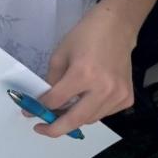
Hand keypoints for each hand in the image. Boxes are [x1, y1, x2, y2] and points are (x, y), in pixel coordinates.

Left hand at [33, 6, 135, 137]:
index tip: (29, 112)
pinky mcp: (127, 99)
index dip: (40, 108)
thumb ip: (52, 80)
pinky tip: (84, 101)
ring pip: (90, 119)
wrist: (116, 28)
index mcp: (83, 74)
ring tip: (61, 112)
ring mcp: (118, 96)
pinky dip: (90, 112)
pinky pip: (104, 113)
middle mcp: (103, 89)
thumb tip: (45, 102)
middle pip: (75, 119)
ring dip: (74, 119)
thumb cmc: (85, 37)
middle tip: (42, 129)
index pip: (57, 100)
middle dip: (56, 128)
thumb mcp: (60, 55)